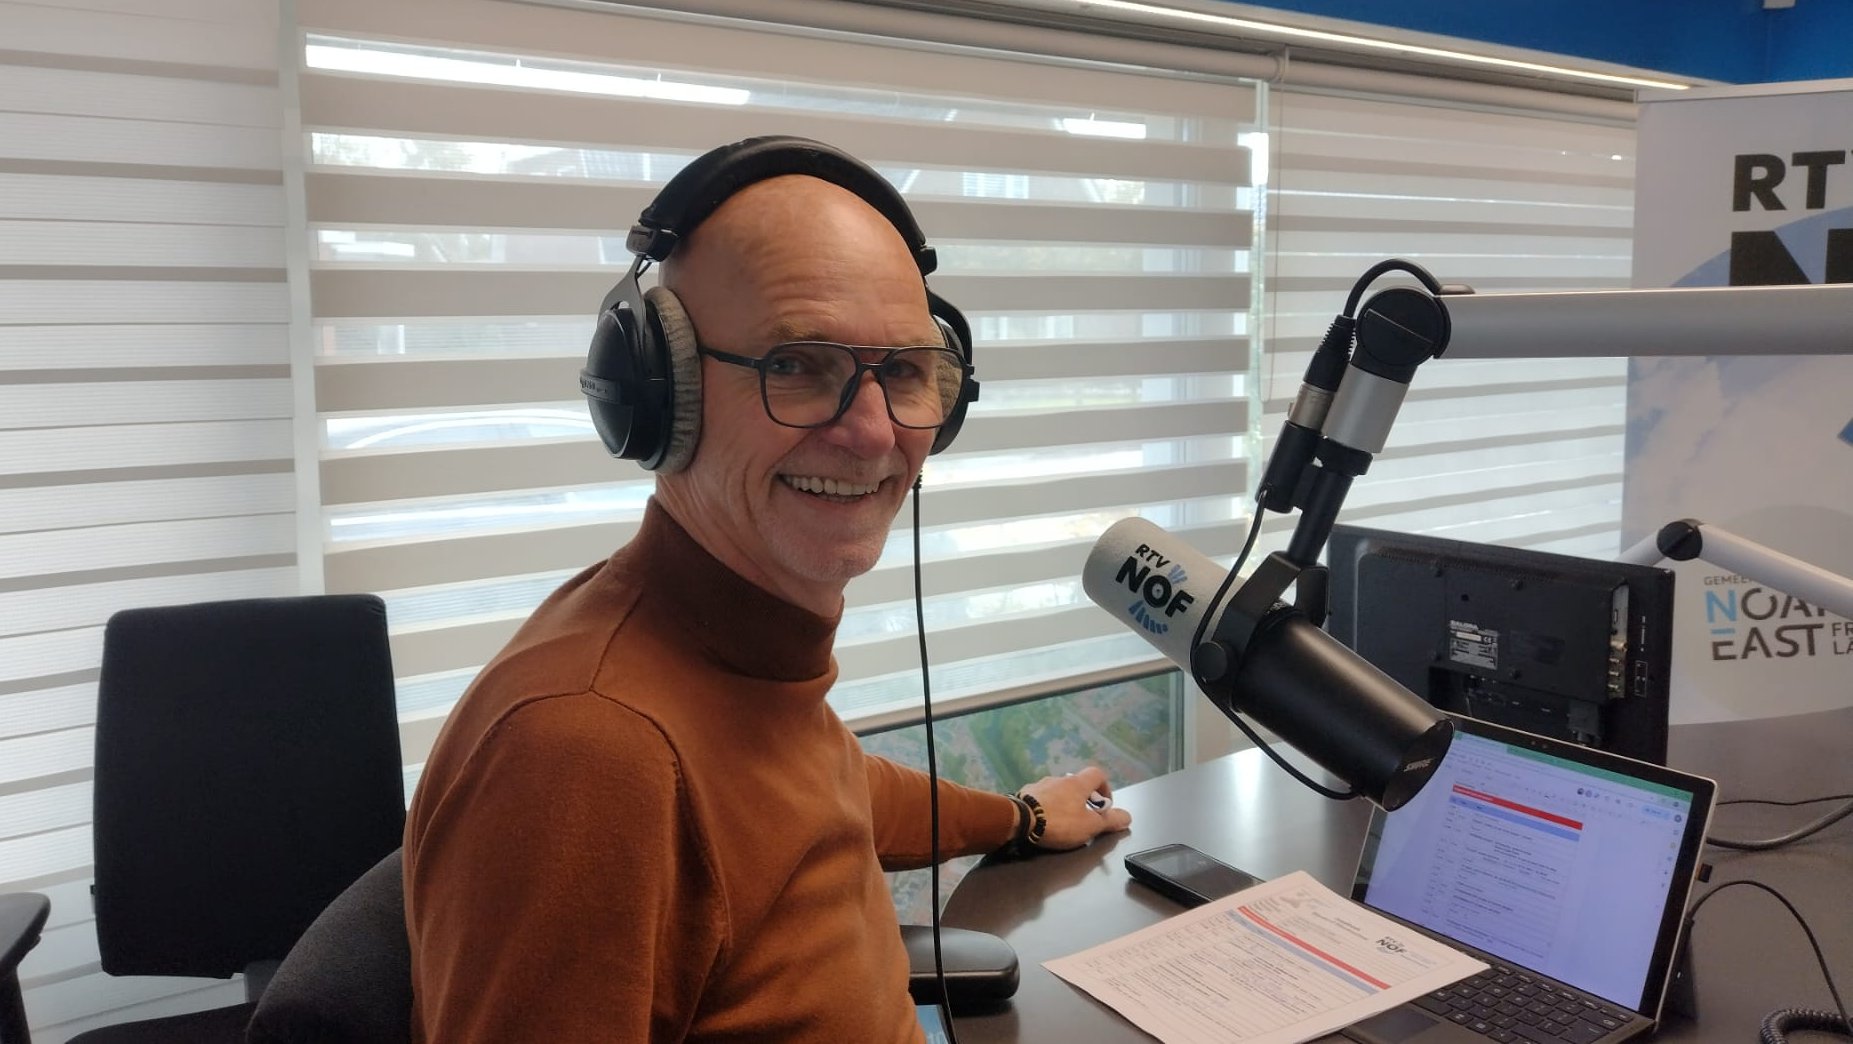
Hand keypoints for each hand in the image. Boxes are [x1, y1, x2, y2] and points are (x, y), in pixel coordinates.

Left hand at [1017, 766, 1132, 850]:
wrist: (1019, 820)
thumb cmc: (1059, 822)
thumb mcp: (1089, 826)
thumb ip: (1109, 821)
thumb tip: (1127, 816)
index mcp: (1077, 783)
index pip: (1097, 774)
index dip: (1105, 788)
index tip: (1103, 806)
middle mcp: (1059, 779)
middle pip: (1077, 784)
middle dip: (1083, 799)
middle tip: (1083, 817)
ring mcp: (1039, 785)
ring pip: (1058, 791)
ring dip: (1063, 803)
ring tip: (1062, 822)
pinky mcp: (1024, 794)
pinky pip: (1041, 798)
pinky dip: (1046, 806)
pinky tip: (1043, 821)